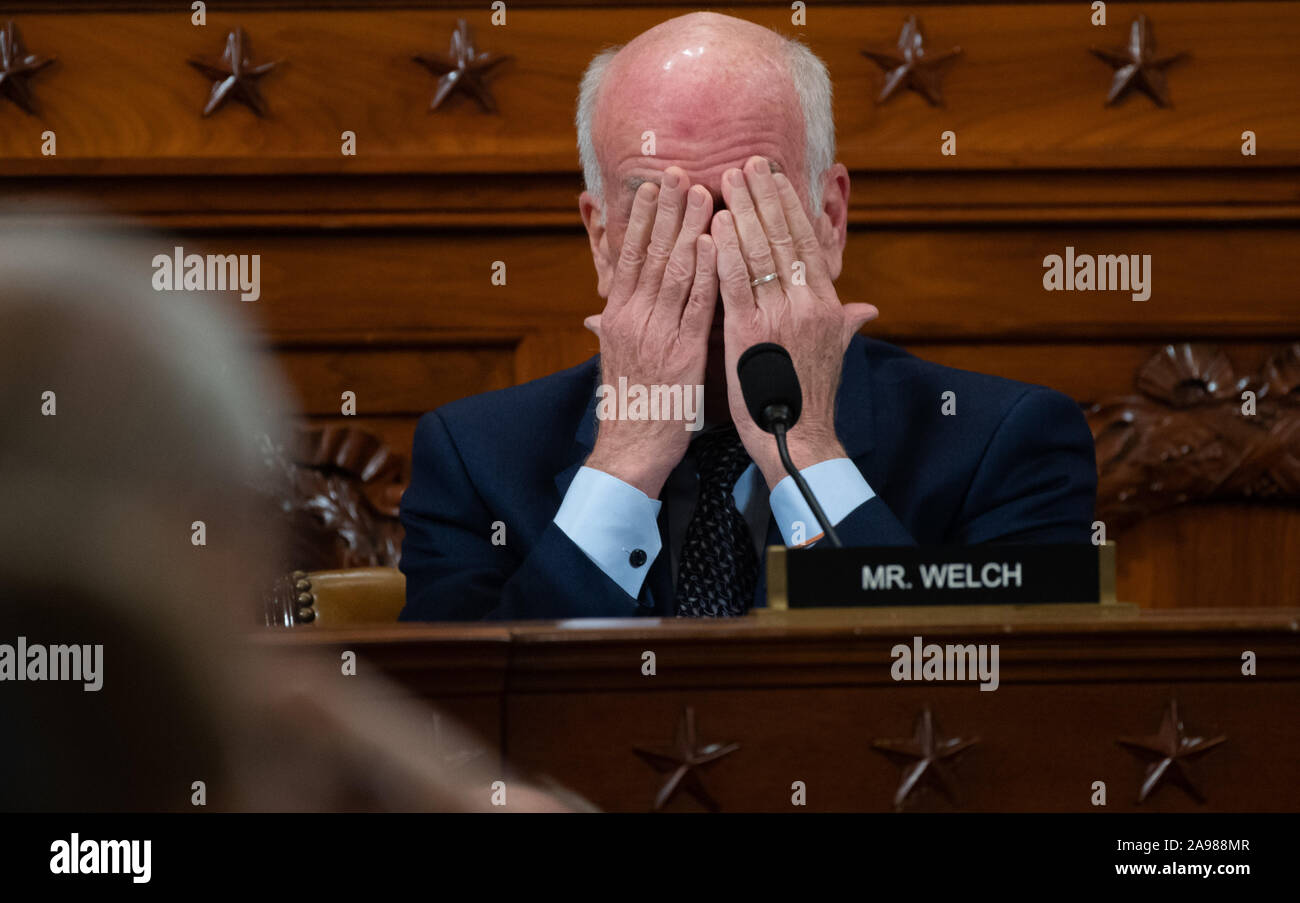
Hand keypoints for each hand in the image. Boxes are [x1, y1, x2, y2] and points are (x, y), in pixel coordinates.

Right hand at [583, 167, 718, 497]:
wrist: (631, 449)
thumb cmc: (631, 408)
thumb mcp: (617, 361)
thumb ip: (616, 330)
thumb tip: (602, 313)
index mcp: (617, 317)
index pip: (629, 256)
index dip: (642, 218)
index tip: (653, 186)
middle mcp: (633, 318)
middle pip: (650, 252)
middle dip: (666, 209)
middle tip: (678, 170)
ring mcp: (658, 333)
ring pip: (674, 270)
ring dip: (689, 227)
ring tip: (702, 191)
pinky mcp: (683, 352)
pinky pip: (698, 304)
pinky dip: (707, 271)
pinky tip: (716, 242)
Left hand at [712, 156, 877, 488]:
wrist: (797, 440)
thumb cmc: (810, 401)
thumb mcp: (834, 355)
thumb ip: (846, 325)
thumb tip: (867, 310)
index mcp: (826, 305)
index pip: (805, 243)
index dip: (788, 207)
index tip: (774, 178)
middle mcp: (806, 304)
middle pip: (782, 238)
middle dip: (763, 197)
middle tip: (746, 163)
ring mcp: (778, 316)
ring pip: (757, 253)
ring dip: (740, 213)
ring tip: (725, 181)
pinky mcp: (749, 333)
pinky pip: (734, 284)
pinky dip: (723, 253)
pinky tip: (712, 227)